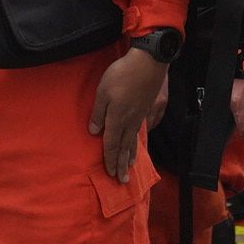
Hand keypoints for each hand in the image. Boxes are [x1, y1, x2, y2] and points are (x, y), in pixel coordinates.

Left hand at [92, 45, 170, 182]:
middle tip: (123, 180)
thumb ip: (98, 113)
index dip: (110, 159)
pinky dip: (137, 142)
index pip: (111, 144)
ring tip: (130, 167)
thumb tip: (94, 132)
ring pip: (134, 140)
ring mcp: (140, 116)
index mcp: (117, 119)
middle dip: (121, 164)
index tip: (110, 173)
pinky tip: (137, 143)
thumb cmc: (122, 75)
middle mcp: (130, 122)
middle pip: (124, 147)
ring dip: (130, 156)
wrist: (149, 63)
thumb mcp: (102, 92)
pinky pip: (140, 132)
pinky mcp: (147, 109)